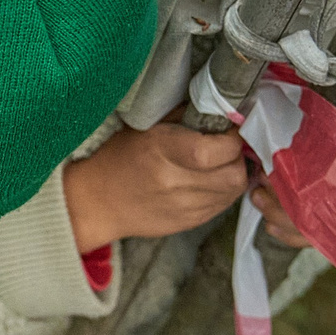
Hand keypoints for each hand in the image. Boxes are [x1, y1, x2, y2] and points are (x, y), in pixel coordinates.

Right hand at [63, 124, 249, 253]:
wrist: (97, 202)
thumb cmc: (119, 156)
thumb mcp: (147, 125)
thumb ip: (185, 116)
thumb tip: (221, 110)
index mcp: (163, 151)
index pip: (218, 150)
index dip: (233, 139)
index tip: (229, 129)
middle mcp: (175, 182)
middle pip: (234, 175)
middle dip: (238, 158)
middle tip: (228, 148)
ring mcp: (183, 207)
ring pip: (233, 192)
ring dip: (233, 174)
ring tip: (220, 164)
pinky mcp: (187, 223)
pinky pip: (222, 206)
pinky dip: (223, 191)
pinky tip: (210, 181)